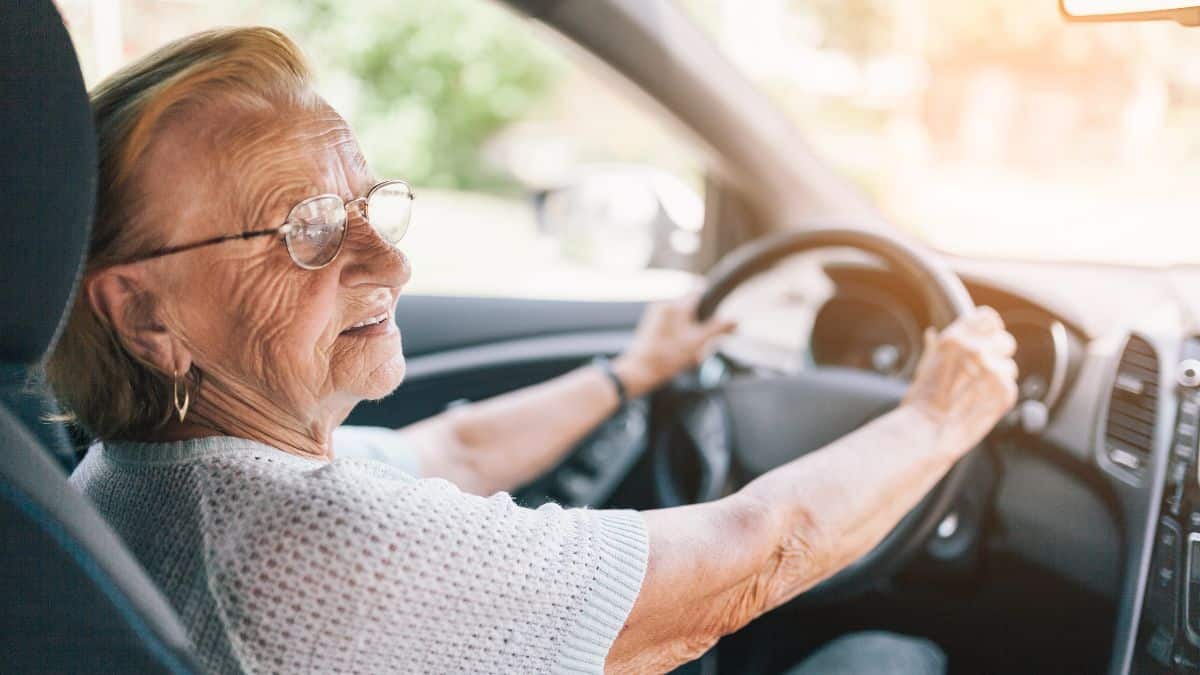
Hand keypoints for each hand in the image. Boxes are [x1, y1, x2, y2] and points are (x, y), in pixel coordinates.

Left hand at [613, 293, 736, 397]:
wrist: (640, 371)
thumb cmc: (665, 357)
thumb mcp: (697, 343)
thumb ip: (717, 329)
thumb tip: (735, 319)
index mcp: (675, 305)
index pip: (699, 290)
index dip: (713, 298)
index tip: (721, 307)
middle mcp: (664, 305)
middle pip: (693, 305)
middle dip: (703, 321)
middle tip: (706, 339)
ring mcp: (656, 315)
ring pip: (684, 317)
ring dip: (692, 331)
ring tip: (693, 350)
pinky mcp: (653, 325)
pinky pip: (674, 325)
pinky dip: (682, 335)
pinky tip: (682, 352)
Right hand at [902, 306, 1018, 459]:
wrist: (927, 432)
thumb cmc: (920, 403)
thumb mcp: (923, 367)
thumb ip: (935, 348)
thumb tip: (932, 334)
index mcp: (954, 339)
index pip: (988, 317)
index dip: (988, 329)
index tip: (986, 339)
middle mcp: (976, 350)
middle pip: (1005, 341)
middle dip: (997, 355)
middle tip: (981, 372)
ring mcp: (993, 370)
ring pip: (1009, 367)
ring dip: (998, 378)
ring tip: (976, 394)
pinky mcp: (1006, 391)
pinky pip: (1010, 387)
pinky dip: (999, 396)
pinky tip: (980, 404)